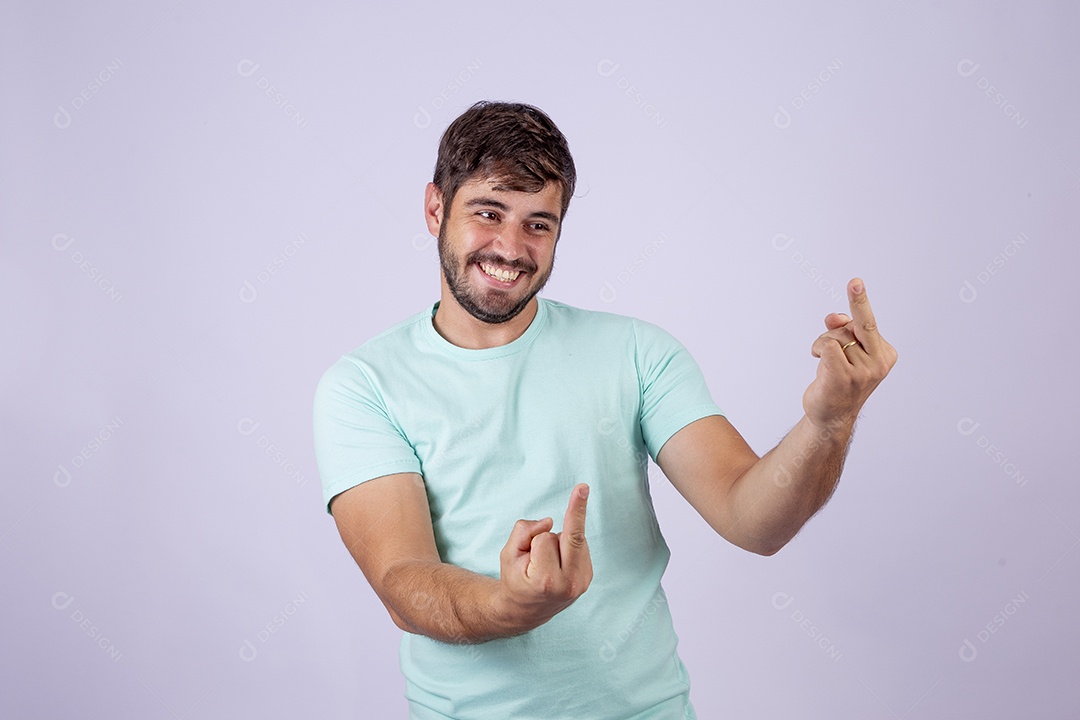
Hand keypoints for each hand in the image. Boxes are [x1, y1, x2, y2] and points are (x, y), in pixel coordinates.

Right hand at [497, 484, 592, 627]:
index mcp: (546, 581)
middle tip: (581, 488)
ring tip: (544, 564)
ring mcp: (582, 582)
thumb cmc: (514, 579)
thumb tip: (549, 521)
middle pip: (566, 536)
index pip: (544, 538)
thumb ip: (523, 532)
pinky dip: (566, 547)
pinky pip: (579, 544)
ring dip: (557, 543)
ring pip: (573, 539)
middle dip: (560, 525)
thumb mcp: (507, 554)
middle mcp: (569, 584)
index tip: (583, 487)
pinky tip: (557, 563)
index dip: (535, 537)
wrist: (525, 610)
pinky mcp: (588, 576)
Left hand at [802, 278, 896, 432]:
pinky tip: (820, 363)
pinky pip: (828, 346)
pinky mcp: (844, 376)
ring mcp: (863, 371)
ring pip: (836, 335)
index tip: (856, 282)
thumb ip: (843, 329)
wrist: (831, 415)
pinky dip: (819, 348)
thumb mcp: (844, 351)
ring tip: (827, 364)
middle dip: (859, 302)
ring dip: (824, 344)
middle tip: (855, 283)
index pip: (868, 323)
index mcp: (885, 354)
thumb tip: (835, 317)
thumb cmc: (838, 379)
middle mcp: (879, 362)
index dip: (858, 304)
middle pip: (864, 323)